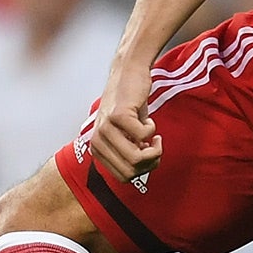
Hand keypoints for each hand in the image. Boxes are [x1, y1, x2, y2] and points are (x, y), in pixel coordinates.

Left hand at [89, 60, 161, 183]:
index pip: (124, 177)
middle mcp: (97, 141)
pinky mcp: (118, 115)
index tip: (149, 153)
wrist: (129, 74)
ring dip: (154, 148)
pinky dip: (152, 128)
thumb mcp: (125, 135)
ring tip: (153, 134)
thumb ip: (128, 155)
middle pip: (132, 171)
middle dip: (151, 162)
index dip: (143, 169)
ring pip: (137, 158)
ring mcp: (106, 128)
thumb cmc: (130, 106)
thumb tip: (141, 172)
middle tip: (156, 145)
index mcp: (97, 150)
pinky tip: (147, 118)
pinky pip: (144, 135)